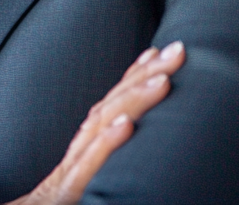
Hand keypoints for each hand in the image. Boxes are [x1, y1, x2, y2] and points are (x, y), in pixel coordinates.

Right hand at [10, 40, 185, 204]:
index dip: (136, 73)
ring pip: (103, 125)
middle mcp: (81, 147)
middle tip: (178, 50)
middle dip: (146, 73)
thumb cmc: (60, 203)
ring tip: (163, 80)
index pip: (114, 100)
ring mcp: (73, 168)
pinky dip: (106, 143)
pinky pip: (87, 166)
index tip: (160, 50)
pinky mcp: (67, 194)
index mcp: (88, 144)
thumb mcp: (88, 177)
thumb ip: (107, 157)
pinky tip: (126, 126)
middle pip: (114, 103)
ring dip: (134, 99)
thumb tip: (137, 136)